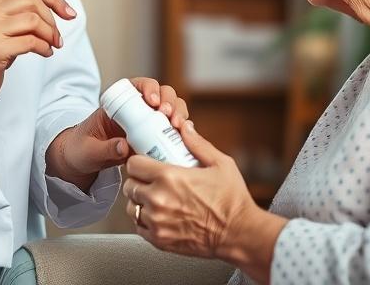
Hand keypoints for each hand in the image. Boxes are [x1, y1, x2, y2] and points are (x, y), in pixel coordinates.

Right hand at [0, 0, 75, 118]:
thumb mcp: (0, 21)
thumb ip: (20, 8)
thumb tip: (56, 6)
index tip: (66, 10)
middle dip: (52, 18)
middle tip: (56, 33)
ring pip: (33, 20)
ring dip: (50, 34)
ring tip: (51, 43)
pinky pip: (30, 42)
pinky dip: (44, 47)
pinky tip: (44, 51)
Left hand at [46, 78, 188, 192]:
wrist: (81, 162)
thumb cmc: (80, 150)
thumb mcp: (88, 151)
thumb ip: (104, 149)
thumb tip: (124, 146)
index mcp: (119, 103)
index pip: (139, 85)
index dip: (150, 88)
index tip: (152, 102)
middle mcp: (138, 109)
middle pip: (162, 95)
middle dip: (170, 102)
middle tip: (168, 116)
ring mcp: (148, 123)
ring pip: (172, 110)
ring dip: (179, 114)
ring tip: (177, 127)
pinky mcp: (155, 138)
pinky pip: (173, 130)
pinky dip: (181, 132)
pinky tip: (182, 139)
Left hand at [123, 122, 283, 270]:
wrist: (239, 234)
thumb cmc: (232, 201)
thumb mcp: (220, 164)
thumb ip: (198, 144)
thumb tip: (185, 129)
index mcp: (169, 177)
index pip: (133, 165)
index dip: (138, 162)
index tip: (145, 164)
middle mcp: (158, 200)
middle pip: (130, 186)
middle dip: (138, 181)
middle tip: (150, 181)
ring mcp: (157, 222)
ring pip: (131, 207)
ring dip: (139, 201)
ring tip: (154, 198)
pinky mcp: (159, 240)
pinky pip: (138, 227)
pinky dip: (144, 220)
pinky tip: (158, 215)